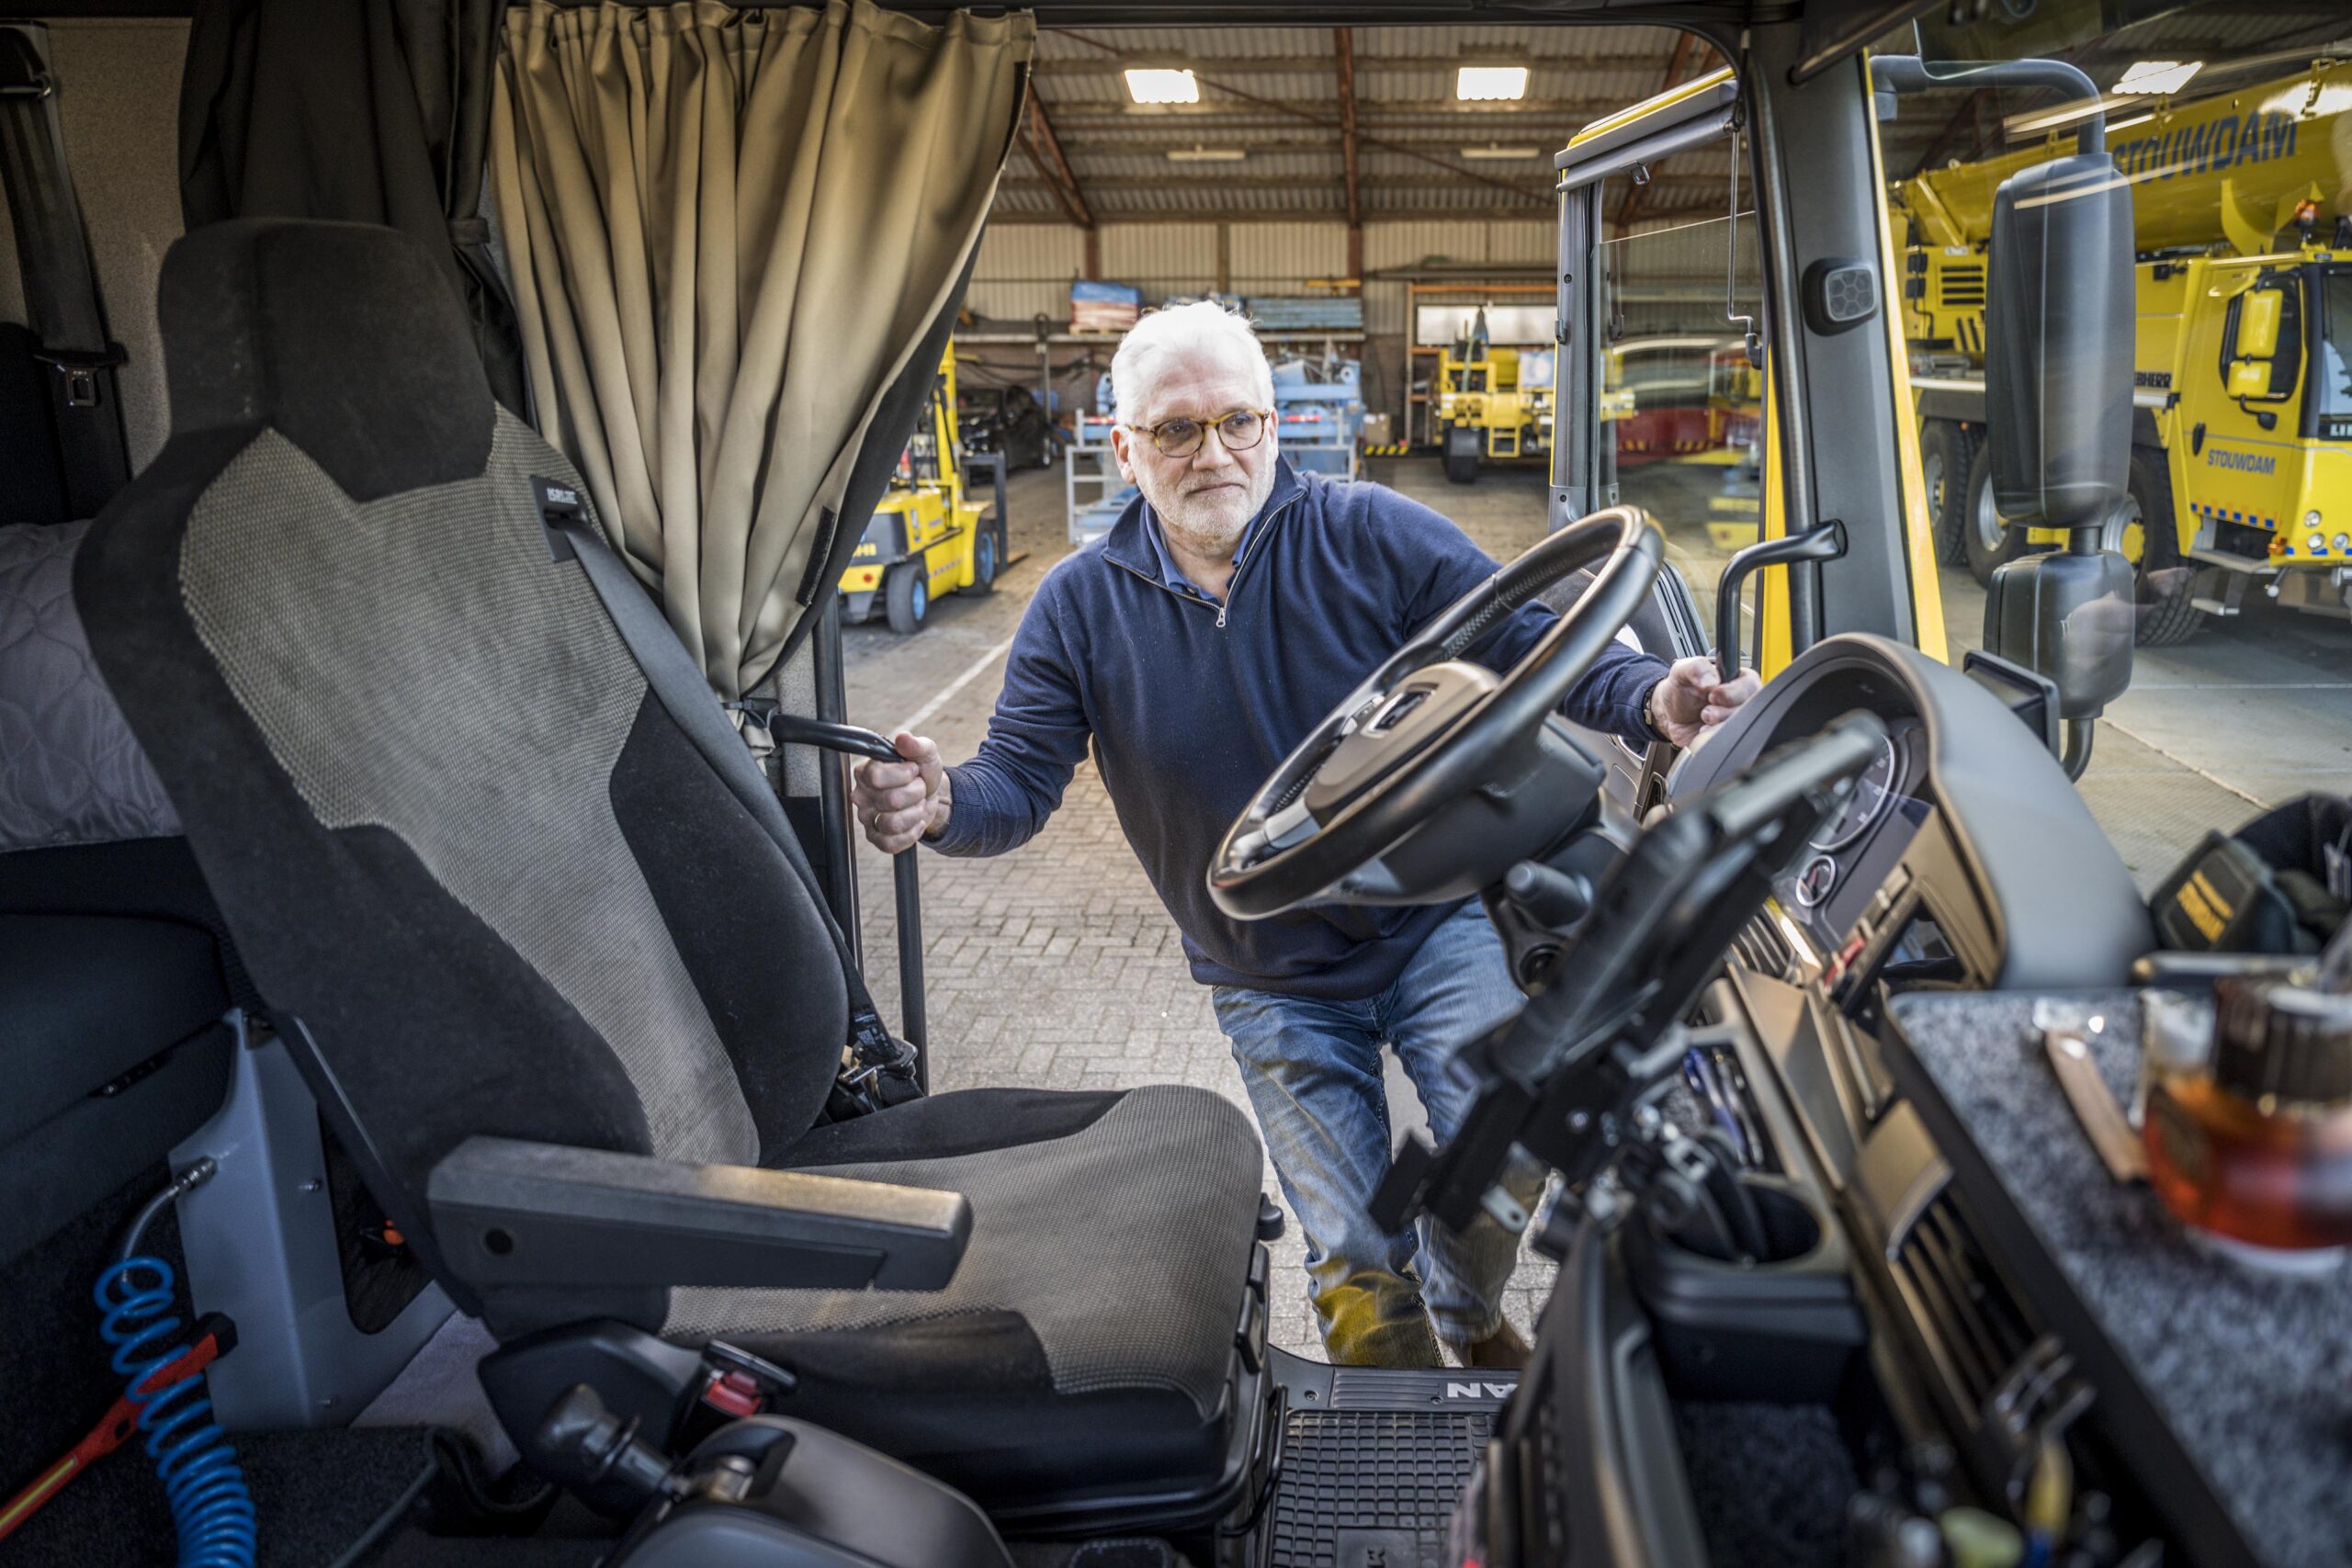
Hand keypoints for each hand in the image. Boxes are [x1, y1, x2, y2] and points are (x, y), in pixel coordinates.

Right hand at [851, 732, 949, 852]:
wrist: (930, 794)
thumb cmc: (921, 772)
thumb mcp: (925, 753)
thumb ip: (915, 745)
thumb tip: (903, 738)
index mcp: (866, 771)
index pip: (876, 777)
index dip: (903, 775)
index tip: (913, 770)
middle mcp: (861, 795)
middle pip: (890, 800)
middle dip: (915, 793)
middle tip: (918, 788)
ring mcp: (866, 818)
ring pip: (892, 824)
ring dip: (915, 813)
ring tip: (917, 804)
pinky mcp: (875, 838)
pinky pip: (890, 844)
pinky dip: (911, 834)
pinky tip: (916, 822)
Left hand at [1649, 657, 1761, 747]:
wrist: (1670, 715)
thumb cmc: (1682, 690)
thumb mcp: (1682, 671)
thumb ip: (1697, 668)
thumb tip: (1711, 681)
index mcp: (1738, 679)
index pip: (1749, 685)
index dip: (1732, 692)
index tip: (1713, 694)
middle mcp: (1743, 700)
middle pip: (1749, 709)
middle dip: (1724, 711)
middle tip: (1706, 709)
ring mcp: (1737, 720)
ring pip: (1741, 726)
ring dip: (1718, 724)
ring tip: (1704, 718)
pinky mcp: (1729, 737)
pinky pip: (1730, 741)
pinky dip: (1714, 736)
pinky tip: (1704, 730)